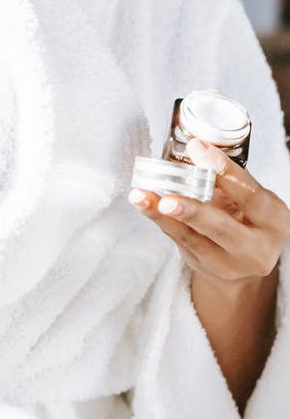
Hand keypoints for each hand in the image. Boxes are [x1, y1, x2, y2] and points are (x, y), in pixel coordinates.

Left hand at [129, 140, 289, 407]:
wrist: (249, 280)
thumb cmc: (243, 225)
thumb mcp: (248, 206)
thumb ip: (227, 183)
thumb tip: (189, 139)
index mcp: (276, 220)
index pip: (252, 193)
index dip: (225, 171)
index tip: (198, 150)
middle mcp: (260, 246)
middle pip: (224, 225)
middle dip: (194, 206)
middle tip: (164, 194)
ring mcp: (235, 266)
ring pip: (196, 239)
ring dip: (165, 215)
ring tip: (142, 197)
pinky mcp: (208, 275)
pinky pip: (180, 247)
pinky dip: (160, 224)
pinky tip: (141, 204)